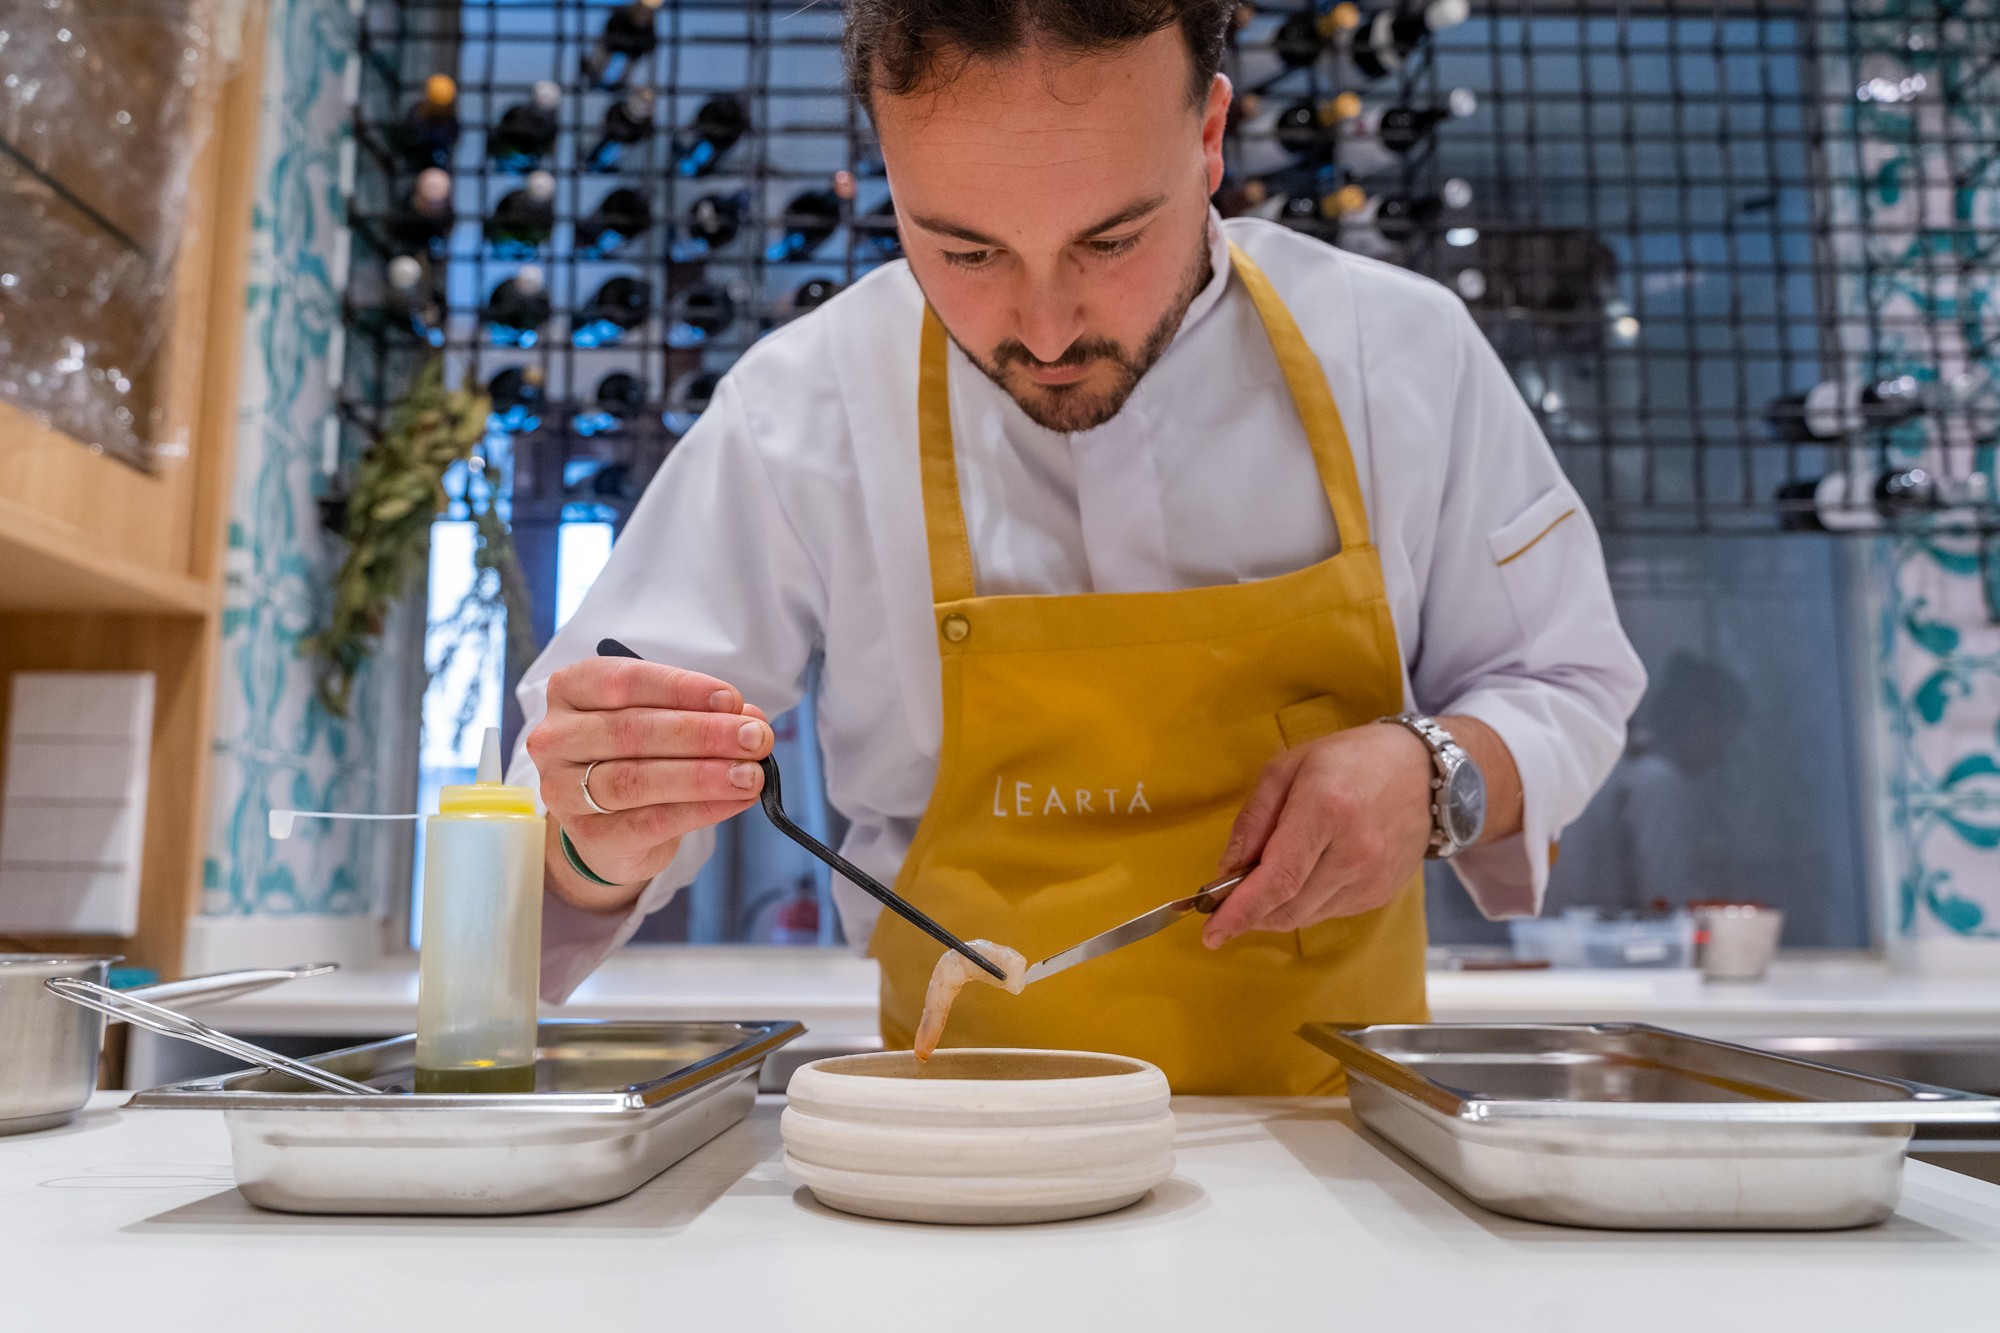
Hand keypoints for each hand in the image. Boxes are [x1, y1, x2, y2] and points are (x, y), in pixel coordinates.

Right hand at [527, 656, 773, 910]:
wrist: (608, 827)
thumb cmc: (635, 756)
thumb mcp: (662, 722)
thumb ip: (701, 714)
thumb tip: (750, 719)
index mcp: (571, 690)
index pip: (624, 681)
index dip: (681, 689)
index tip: (732, 700)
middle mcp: (557, 738)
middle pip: (633, 731)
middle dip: (703, 734)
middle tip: (755, 738)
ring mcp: (563, 790)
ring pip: (637, 779)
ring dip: (704, 775)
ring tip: (751, 774)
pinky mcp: (590, 836)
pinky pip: (650, 822)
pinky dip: (701, 810)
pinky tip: (736, 800)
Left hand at [1201, 721, 1433, 947]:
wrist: (1423, 772)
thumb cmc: (1349, 760)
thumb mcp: (1288, 768)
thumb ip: (1253, 819)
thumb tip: (1227, 871)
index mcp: (1326, 810)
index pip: (1278, 879)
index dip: (1240, 911)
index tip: (1212, 932)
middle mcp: (1354, 852)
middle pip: (1287, 907)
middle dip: (1249, 912)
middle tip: (1226, 901)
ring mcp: (1372, 877)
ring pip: (1305, 916)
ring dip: (1275, 908)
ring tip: (1269, 876)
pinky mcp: (1382, 893)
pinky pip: (1328, 912)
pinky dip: (1304, 902)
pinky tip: (1308, 872)